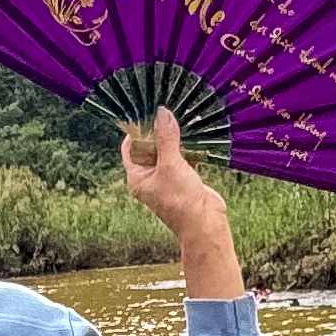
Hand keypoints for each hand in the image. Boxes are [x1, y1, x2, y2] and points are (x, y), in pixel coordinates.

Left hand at [117, 109, 228, 239]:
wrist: (205, 224)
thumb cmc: (181, 200)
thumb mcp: (171, 164)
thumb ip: (166, 138)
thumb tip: (161, 113)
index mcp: (138, 177)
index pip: (130, 148)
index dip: (136, 131)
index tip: (145, 113)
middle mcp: (150, 177)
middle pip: (149, 148)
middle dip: (158, 131)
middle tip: (165, 111)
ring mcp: (167, 178)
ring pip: (168, 151)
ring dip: (174, 138)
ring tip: (180, 118)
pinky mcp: (184, 178)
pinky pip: (183, 158)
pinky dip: (188, 148)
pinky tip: (194, 134)